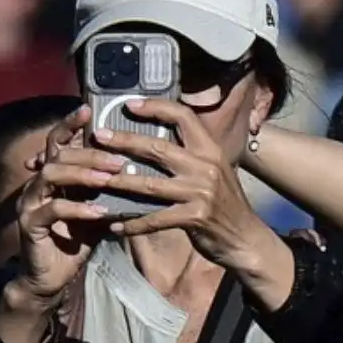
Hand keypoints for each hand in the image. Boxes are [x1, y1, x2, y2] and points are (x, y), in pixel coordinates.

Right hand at [12, 106, 115, 306]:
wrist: (53, 275)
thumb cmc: (79, 236)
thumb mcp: (100, 205)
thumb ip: (111, 185)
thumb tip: (143, 163)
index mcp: (56, 174)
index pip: (60, 141)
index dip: (71, 124)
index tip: (89, 110)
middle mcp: (39, 183)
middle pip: (59, 154)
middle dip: (91, 153)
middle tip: (119, 159)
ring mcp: (31, 202)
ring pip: (50, 175)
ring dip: (82, 174)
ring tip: (109, 179)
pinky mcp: (30, 225)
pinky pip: (51, 210)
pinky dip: (77, 208)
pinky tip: (100, 212)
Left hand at [92, 99, 281, 277]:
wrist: (245, 238)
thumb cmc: (224, 203)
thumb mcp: (214, 172)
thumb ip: (190, 157)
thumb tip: (154, 143)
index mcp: (211, 151)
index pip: (184, 118)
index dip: (156, 108)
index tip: (131, 105)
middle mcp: (207, 167)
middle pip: (158, 148)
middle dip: (124, 141)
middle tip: (99, 136)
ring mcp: (201, 193)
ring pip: (150, 184)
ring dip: (120, 182)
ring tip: (97, 180)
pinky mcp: (195, 217)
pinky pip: (155, 218)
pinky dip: (133, 223)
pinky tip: (116, 224)